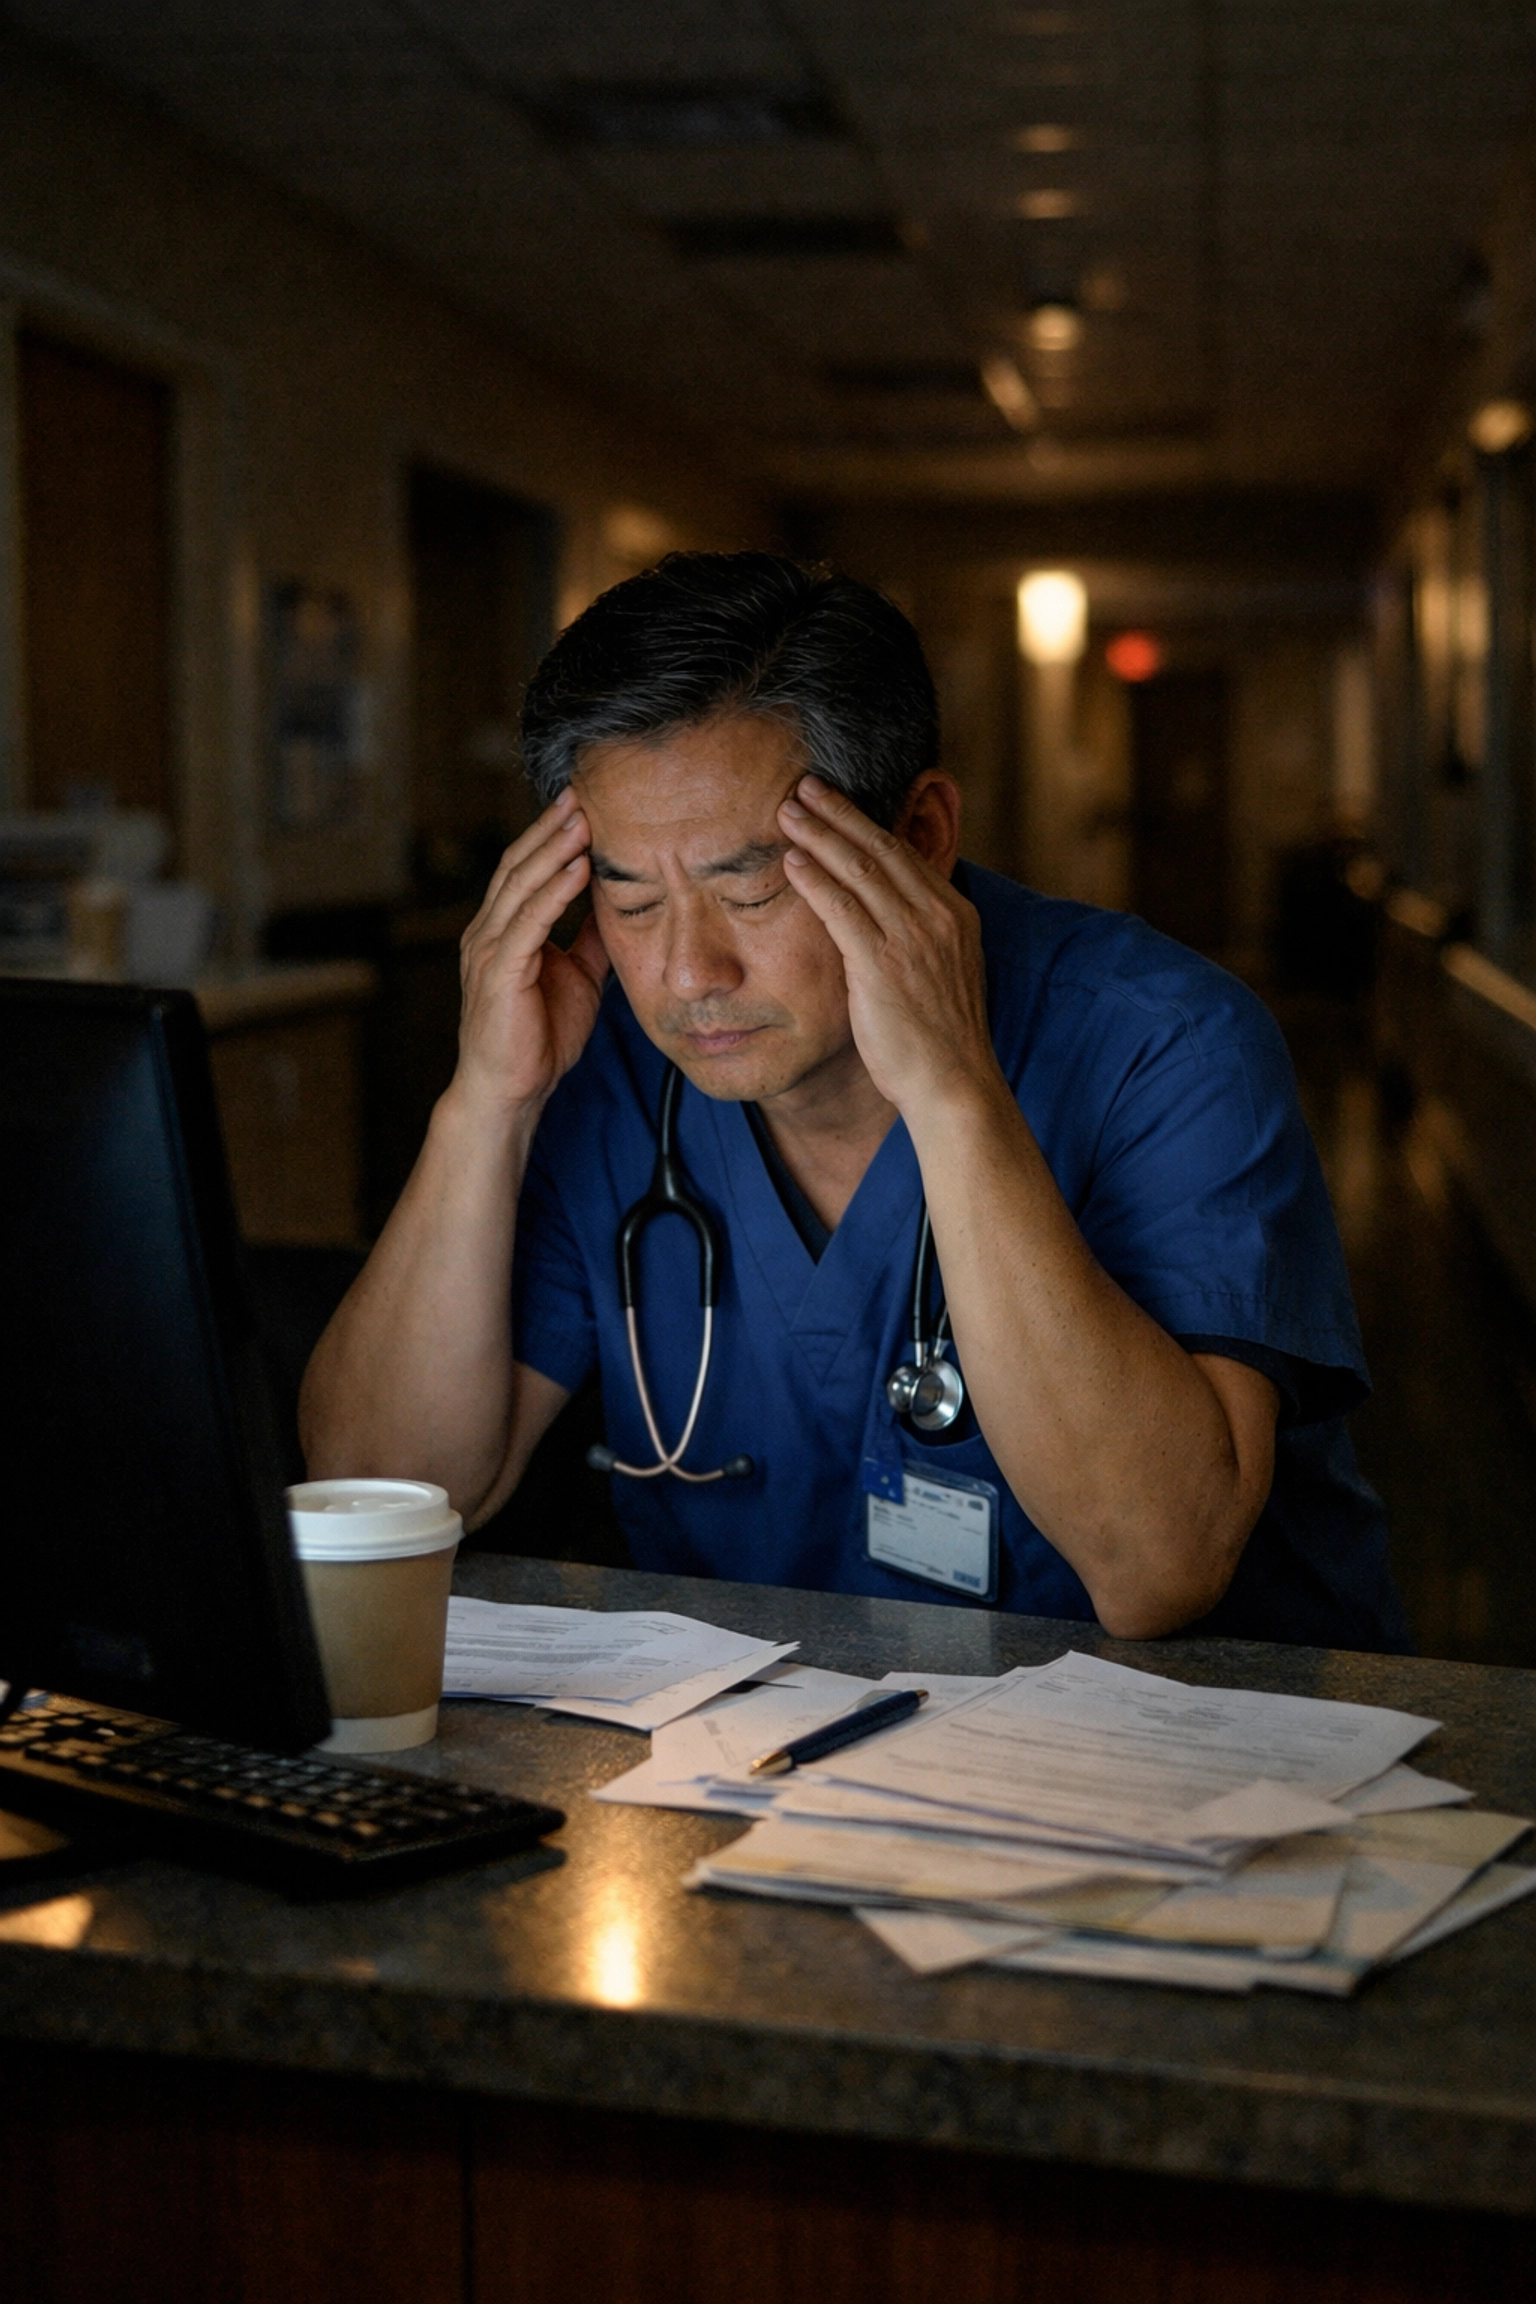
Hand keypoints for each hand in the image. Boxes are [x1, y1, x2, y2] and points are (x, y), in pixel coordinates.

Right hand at [453, 789, 608, 1122]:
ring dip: (555, 849)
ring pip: (522, 885)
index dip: (552, 834)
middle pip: (520, 865)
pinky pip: (529, 923)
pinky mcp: (500, 973)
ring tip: (584, 818)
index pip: (526, 868)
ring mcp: (489, 950)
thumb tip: (616, 902)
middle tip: (582, 791)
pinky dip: (554, 892)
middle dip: (552, 827)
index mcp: (503, 929)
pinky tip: (578, 868)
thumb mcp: (577, 976)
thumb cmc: (540, 1037)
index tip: (582, 801)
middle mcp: (488, 932)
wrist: (512, 1090)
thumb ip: (589, 938)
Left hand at [777, 776, 997, 1116]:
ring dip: (820, 835)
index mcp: (954, 915)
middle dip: (840, 813)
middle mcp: (937, 916)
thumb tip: (886, 920)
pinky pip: (841, 908)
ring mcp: (911, 937)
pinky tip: (791, 861)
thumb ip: (918, 938)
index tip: (837, 804)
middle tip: (805, 787)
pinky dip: (814, 879)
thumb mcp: (942, 974)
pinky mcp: (882, 963)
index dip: (867, 825)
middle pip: (881, 849)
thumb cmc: (940, 1040)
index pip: (905, 856)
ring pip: (859, 869)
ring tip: (788, 811)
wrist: (953, 1083)